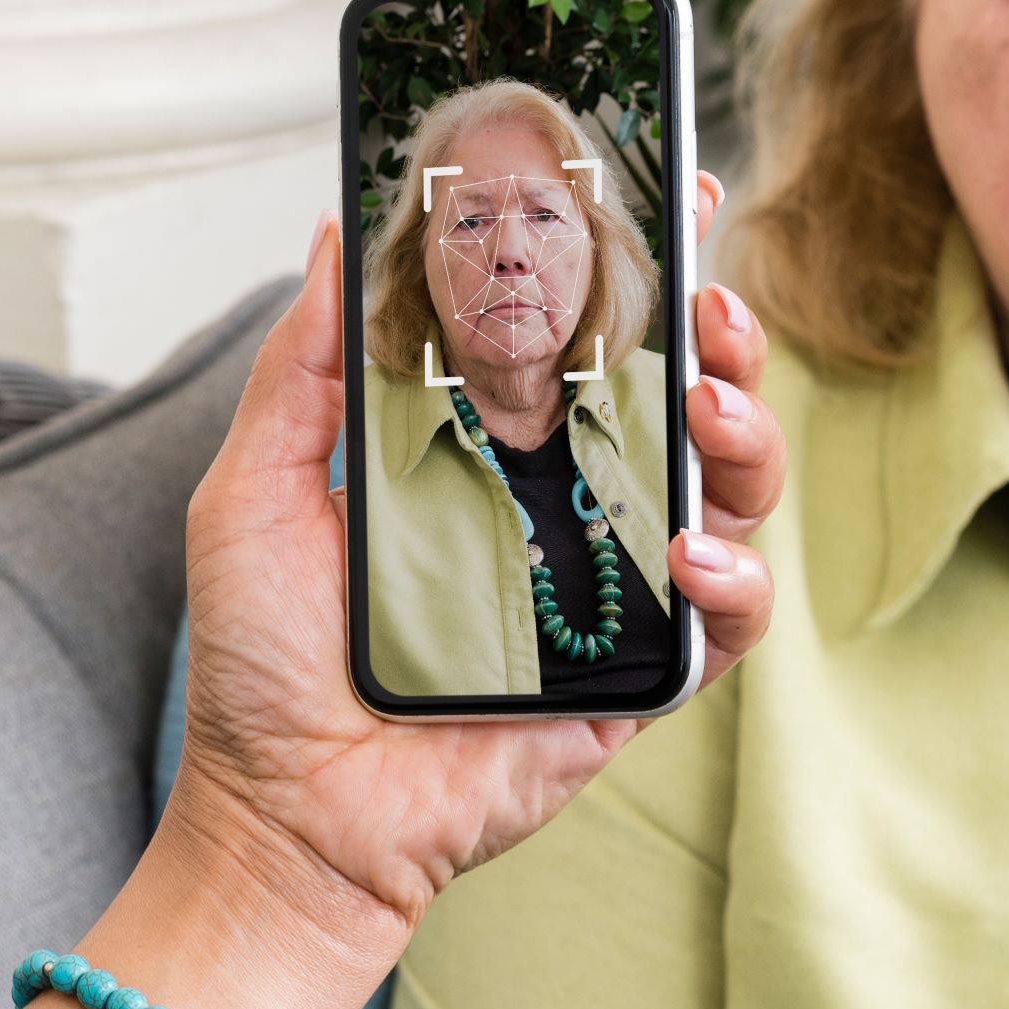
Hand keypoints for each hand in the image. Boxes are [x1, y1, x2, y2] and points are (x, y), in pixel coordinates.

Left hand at [167, 171, 782, 936]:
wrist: (283, 814)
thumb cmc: (265, 662)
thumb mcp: (260, 485)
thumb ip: (308, 366)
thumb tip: (338, 232)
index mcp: (502, 447)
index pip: (598, 341)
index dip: (652, 270)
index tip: (681, 194)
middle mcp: (575, 506)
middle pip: (695, 400)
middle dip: (728, 339)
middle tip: (710, 307)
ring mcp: (619, 592)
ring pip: (738, 492)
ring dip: (748, 436)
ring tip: (706, 413)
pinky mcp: (643, 679)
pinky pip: (732, 621)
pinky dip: (735, 578)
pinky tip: (689, 554)